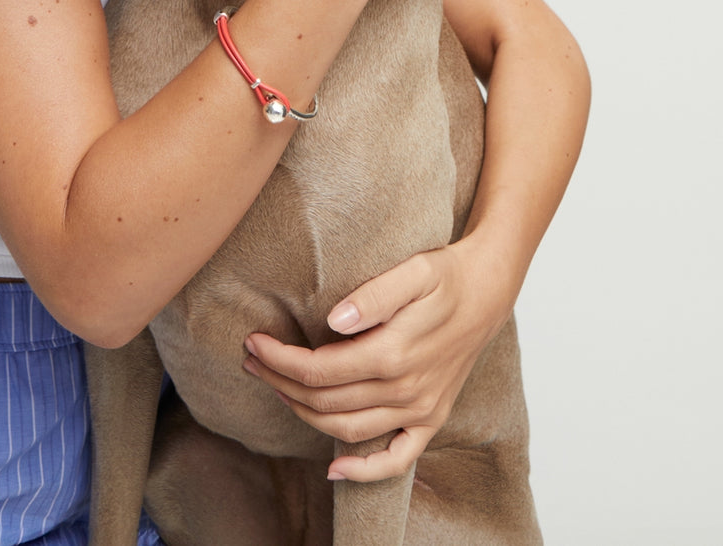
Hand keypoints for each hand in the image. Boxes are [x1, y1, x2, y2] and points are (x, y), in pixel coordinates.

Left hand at [241, 239, 511, 481]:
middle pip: (325, 400)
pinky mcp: (431, 419)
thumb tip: (334, 320)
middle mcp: (405, 390)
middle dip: (280, 381)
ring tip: (276, 387)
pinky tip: (335, 468)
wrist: (488, 290)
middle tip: (252, 360)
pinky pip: (396, 459)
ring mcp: (419, 410)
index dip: (281, 359)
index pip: (319, 369)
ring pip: (347, 429)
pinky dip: (364, 471)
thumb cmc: (447, 276)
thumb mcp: (414, 270)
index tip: (254, 341)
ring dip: (304, 414)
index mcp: (394, 353)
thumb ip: (374, 295)